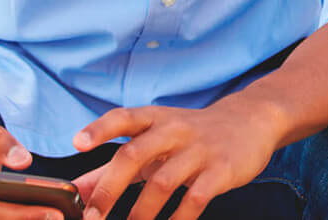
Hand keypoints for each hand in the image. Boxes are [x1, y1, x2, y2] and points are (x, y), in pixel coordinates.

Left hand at [72, 97, 282, 219]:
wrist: (250, 121)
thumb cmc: (190, 134)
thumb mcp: (153, 140)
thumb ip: (113, 164)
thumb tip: (76, 191)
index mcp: (154, 119)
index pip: (123, 118)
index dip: (100, 129)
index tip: (77, 143)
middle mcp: (175, 129)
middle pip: (136, 154)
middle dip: (110, 188)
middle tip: (93, 216)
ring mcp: (199, 149)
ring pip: (163, 182)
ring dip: (141, 212)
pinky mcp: (221, 170)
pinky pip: (195, 198)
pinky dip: (178, 218)